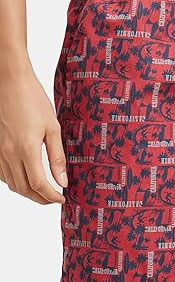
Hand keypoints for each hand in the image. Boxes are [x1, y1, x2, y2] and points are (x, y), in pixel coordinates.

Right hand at [0, 65, 66, 203]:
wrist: (10, 83)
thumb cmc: (33, 100)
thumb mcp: (52, 127)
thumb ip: (57, 156)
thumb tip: (62, 179)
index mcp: (26, 149)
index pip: (38, 185)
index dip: (51, 196)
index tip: (62, 198)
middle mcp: (9, 154)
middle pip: (24, 189)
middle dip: (40, 198)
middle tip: (55, 198)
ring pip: (11, 184)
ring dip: (27, 192)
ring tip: (43, 190)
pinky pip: (2, 174)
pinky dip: (14, 181)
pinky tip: (26, 177)